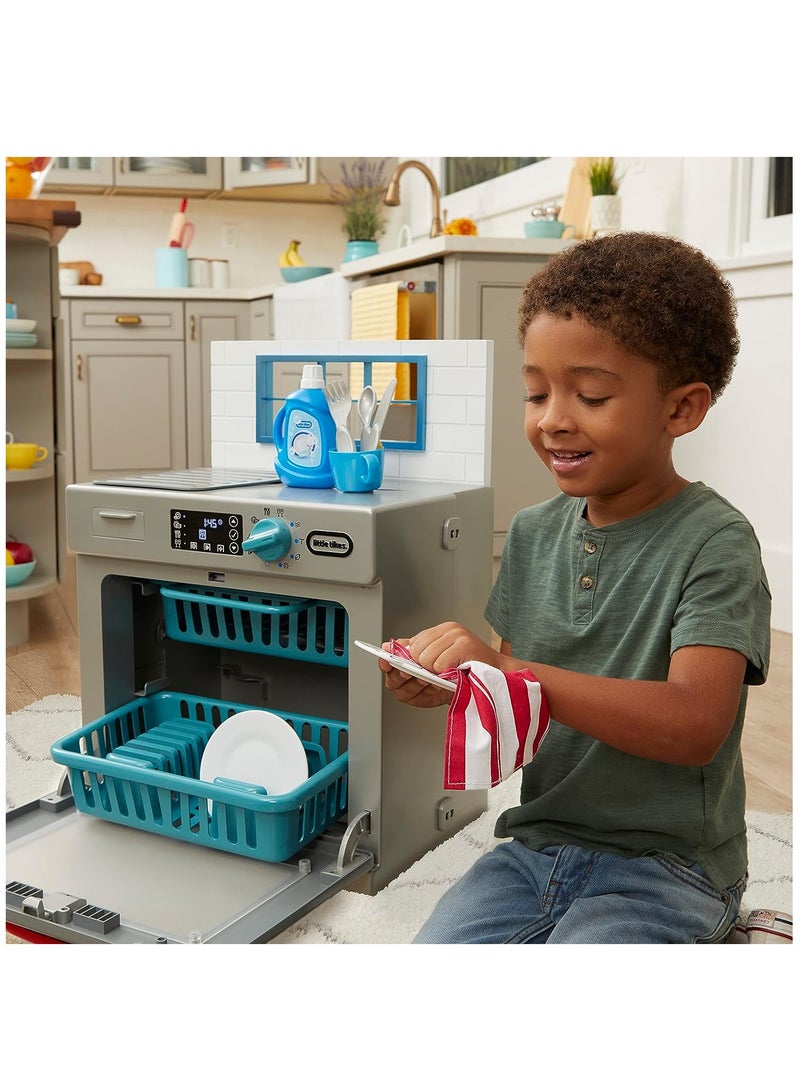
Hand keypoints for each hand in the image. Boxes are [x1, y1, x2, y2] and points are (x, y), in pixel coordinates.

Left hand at [378, 623, 502, 707]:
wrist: (500, 681)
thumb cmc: (470, 677)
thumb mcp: (438, 670)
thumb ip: (415, 659)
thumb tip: (387, 649)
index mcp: (440, 633)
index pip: (408, 644)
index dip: (398, 659)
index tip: (388, 665)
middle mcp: (448, 630)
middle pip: (413, 652)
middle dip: (418, 672)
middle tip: (431, 679)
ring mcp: (456, 634)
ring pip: (424, 659)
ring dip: (433, 674)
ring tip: (447, 675)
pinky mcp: (464, 643)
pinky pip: (438, 664)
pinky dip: (444, 674)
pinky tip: (455, 674)